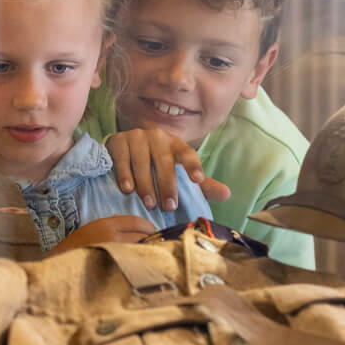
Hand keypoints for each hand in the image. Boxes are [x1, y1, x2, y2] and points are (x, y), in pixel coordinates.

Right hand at [46, 215, 156, 256]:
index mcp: (107, 224)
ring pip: (139, 249)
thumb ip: (112, 225)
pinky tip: (139, 263)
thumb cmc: (77, 246)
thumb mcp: (93, 228)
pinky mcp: (116, 266)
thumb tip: (132, 227)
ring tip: (147, 253)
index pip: (135, 221)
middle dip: (149, 239)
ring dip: (145, 250)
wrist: (62, 262)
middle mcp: (113, 237)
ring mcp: (115, 252)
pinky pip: (132, 261)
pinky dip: (138, 260)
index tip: (153, 230)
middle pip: (141, 235)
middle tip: (154, 243)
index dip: (147, 225)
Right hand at [105, 128, 231, 209]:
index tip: (197, 180)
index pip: (187, 153)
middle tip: (169, 207)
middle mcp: (157, 137)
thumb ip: (201, 186)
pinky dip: (124, 174)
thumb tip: (227, 194)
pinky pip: (122, 157)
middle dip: (168, 184)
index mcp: (175, 145)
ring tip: (149, 203)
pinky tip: (127, 189)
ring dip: (146, 183)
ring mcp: (136, 137)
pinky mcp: (118, 141)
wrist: (122, 153)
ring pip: (142, 160)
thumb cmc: (155, 167)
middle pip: (164, 160)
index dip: (193, 165)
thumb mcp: (179, 175)